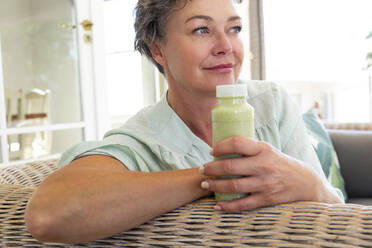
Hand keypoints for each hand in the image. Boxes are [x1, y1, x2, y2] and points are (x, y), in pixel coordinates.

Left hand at [200, 136, 338, 211]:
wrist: (305, 182)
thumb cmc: (280, 163)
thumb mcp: (268, 150)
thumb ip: (249, 148)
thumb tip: (223, 145)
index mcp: (263, 149)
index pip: (237, 143)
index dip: (221, 146)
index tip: (211, 151)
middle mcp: (264, 165)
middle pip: (230, 167)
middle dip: (211, 168)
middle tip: (202, 169)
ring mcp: (265, 183)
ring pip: (234, 186)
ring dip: (215, 185)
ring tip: (205, 184)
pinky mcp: (267, 199)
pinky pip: (243, 204)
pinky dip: (228, 206)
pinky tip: (218, 204)